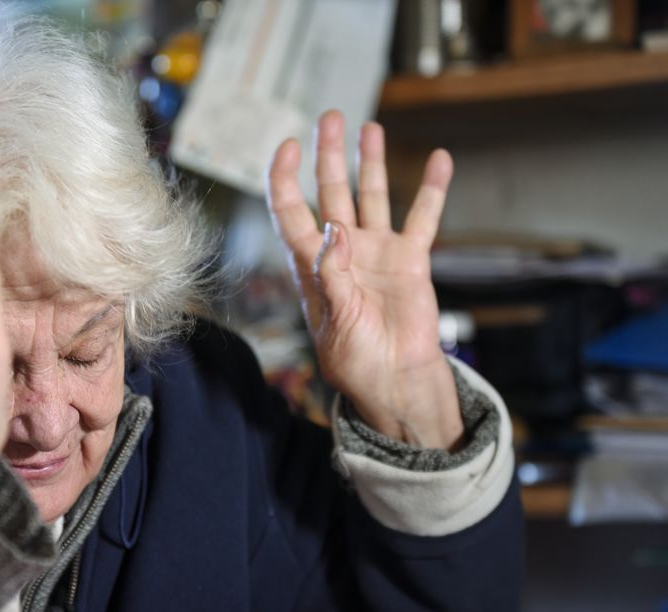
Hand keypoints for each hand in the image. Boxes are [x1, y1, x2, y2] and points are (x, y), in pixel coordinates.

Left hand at [267, 110, 461, 449]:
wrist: (395, 381)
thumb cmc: (356, 360)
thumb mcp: (336, 321)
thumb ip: (333, 275)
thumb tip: (334, 228)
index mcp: (312, 265)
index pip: (291, 212)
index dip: (285, 179)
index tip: (289, 146)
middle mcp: (341, 250)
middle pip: (330, 192)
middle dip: (327, 155)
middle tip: (329, 118)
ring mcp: (376, 251)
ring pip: (371, 196)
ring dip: (370, 163)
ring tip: (370, 128)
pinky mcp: (410, 259)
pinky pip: (423, 217)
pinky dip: (431, 189)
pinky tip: (440, 160)